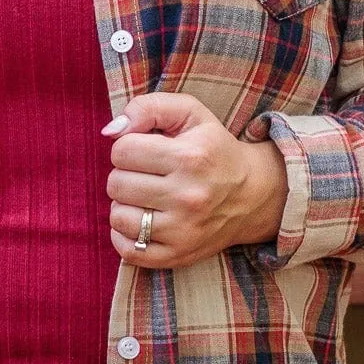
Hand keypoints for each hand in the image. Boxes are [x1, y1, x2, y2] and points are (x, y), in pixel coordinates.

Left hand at [102, 91, 288, 267]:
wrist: (253, 194)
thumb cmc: (213, 148)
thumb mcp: (190, 113)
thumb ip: (147, 107)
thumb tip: (110, 131)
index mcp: (190, 157)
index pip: (122, 151)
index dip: (127, 147)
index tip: (145, 151)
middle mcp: (188, 196)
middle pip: (116, 184)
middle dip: (125, 175)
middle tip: (147, 175)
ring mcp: (183, 230)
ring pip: (117, 216)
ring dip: (125, 204)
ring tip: (146, 197)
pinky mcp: (178, 255)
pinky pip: (128, 251)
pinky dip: (124, 235)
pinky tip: (141, 221)